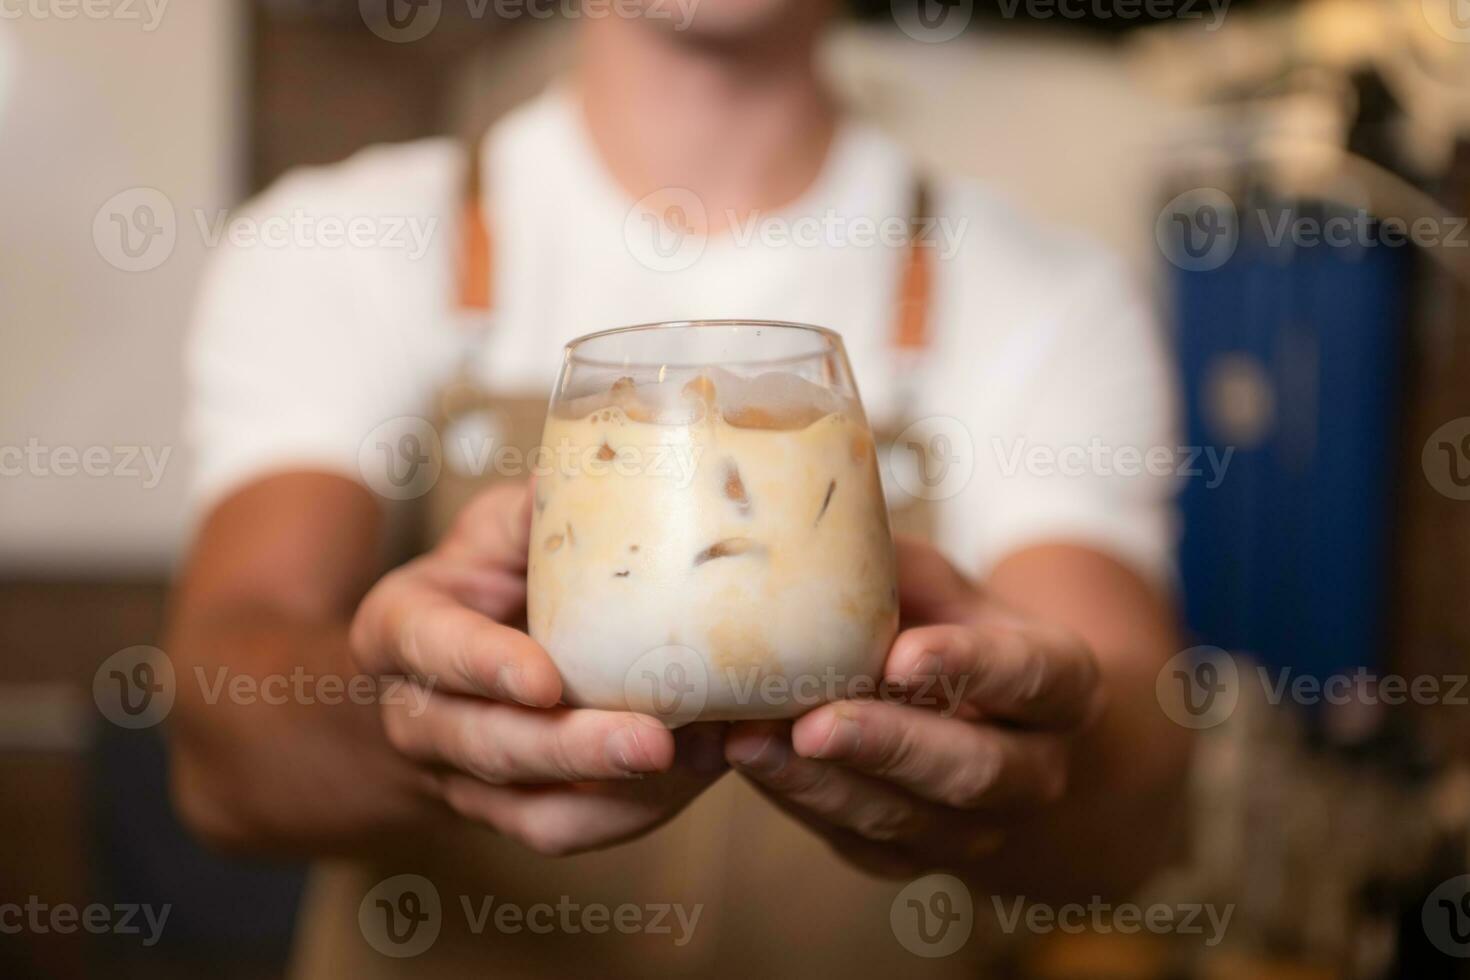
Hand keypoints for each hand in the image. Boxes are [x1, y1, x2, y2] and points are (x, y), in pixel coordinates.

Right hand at [350, 482, 727, 856]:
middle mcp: (419, 714)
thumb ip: (542, 508)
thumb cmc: (485, 579)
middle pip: (489, 746)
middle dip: (574, 750)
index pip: (432, 648)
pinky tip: (696, 777)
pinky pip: (569, 832)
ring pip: (532, 810)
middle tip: (656, 740)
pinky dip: (637, 813)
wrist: (441, 670)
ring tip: (703, 758)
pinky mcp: (511, 815)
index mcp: (402, 629)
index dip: (485, 667)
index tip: (545, 680)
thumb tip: (617, 464)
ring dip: (622, 794)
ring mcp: (461, 778)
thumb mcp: (496, 528)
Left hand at [723, 537, 1102, 877]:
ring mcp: (978, 828)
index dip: (967, 667)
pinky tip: (749, 764)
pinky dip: (799, 802)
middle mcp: (1036, 770)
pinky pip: (857, 841)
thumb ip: (897, 571)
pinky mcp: (915, 859)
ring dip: (820, 782)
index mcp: (1064, 688)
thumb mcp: (951, 592)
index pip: (1027, 677)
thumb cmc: (960, 638)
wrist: (999, 736)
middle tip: (814, 723)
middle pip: (970, 768)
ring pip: (904, 818)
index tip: (902, 657)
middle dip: (886, 746)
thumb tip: (814, 528)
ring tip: (748, 743)